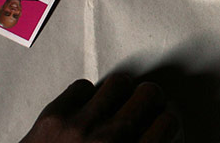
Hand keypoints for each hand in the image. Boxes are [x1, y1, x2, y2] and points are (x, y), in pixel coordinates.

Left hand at [20, 75, 177, 142]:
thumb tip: (155, 140)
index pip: (166, 123)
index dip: (165, 122)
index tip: (160, 122)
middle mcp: (109, 141)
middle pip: (148, 94)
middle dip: (150, 99)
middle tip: (146, 104)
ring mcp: (79, 126)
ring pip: (118, 83)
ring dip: (122, 92)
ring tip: (118, 100)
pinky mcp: (53, 116)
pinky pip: (82, 87)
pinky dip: (86, 96)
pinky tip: (86, 108)